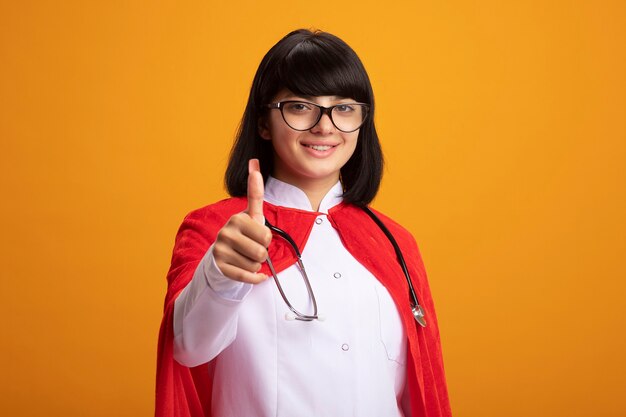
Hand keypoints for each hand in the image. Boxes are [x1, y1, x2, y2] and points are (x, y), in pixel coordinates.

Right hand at [213, 159, 271, 283]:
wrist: (222, 257)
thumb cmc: (243, 235)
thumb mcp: (251, 215)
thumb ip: (254, 192)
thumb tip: (254, 160)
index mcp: (237, 219)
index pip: (265, 234)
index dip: (266, 239)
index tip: (257, 236)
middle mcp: (226, 232)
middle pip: (262, 251)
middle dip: (262, 253)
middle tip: (252, 248)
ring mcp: (221, 250)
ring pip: (255, 264)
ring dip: (255, 265)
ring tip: (246, 257)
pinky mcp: (220, 267)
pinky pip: (247, 277)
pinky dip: (254, 278)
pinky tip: (251, 273)